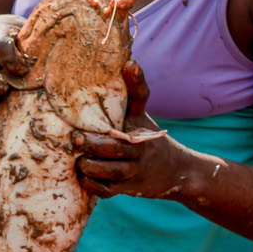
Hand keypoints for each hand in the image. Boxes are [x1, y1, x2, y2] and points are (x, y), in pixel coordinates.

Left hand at [72, 61, 183, 198]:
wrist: (177, 171)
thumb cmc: (148, 137)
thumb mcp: (141, 114)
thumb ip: (134, 90)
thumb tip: (129, 60)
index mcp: (139, 125)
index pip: (138, 99)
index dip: (133, 82)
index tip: (122, 74)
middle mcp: (138, 148)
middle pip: (114, 147)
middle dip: (91, 144)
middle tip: (75, 138)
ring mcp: (133, 170)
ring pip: (108, 171)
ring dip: (89, 166)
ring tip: (78, 159)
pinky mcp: (127, 188)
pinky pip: (105, 190)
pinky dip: (91, 184)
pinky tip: (83, 176)